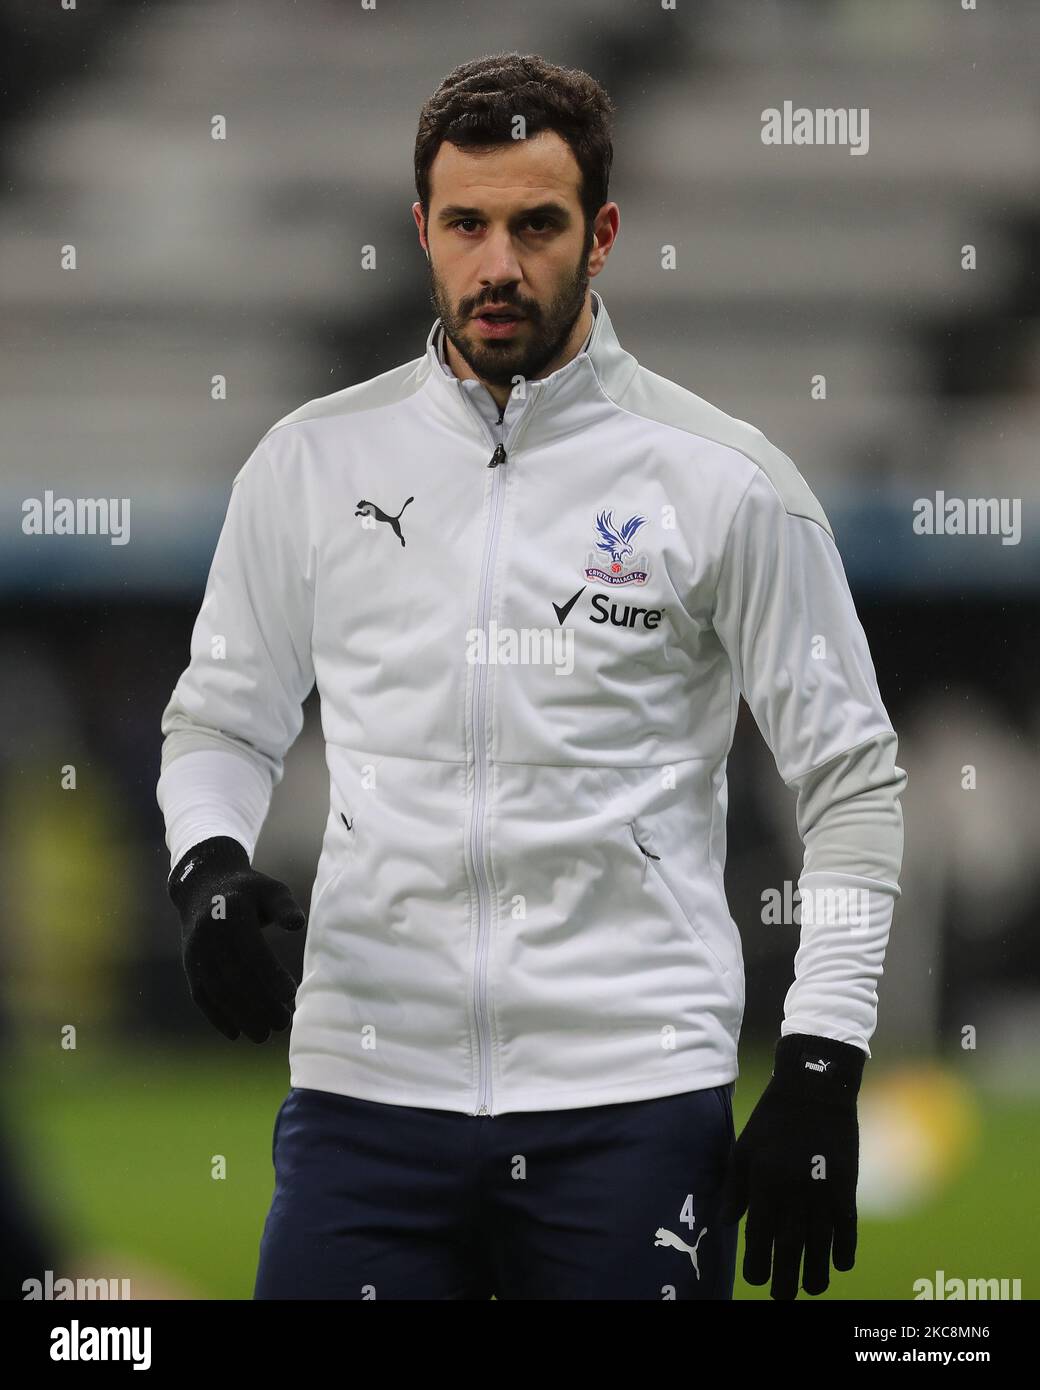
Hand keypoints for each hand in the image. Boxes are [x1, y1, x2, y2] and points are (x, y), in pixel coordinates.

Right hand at [168, 836, 304, 1042]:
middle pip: (234, 976)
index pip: (251, 950)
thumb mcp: (270, 890)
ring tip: (264, 1035)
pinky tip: (236, 1034)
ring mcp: (196, 952)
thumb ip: (285, 907)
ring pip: (217, 991)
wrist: (204, 887)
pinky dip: (216, 1016)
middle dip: (258, 1004)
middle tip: (283, 1023)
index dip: (270, 974)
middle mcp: (208, 934)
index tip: (291, 994)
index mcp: (231, 913)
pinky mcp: (190, 965)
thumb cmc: (249, 892)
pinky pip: (201, 995)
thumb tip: (297, 925)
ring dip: (239, 1017)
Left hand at [718, 1033, 863, 1298]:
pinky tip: (839, 1265)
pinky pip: (846, 1226)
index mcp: (764, 1183)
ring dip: (816, 1272)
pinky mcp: (846, 1184)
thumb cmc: (772, 1119)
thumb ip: (735, 1188)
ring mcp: (821, 1190)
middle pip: (790, 1248)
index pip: (758, 1236)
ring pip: (820, 1244)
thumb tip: (726, 1223)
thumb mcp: (744, 1148)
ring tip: (811, 1289)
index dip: (756, 1264)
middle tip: (782, 1298)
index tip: (754, 1280)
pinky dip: (844, 1249)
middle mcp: (792, 1192)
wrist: (814, 1088)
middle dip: (785, 1279)